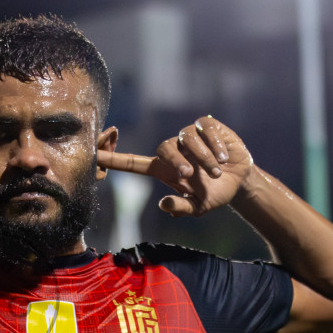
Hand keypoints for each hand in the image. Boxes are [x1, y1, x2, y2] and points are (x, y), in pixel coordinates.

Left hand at [96, 115, 254, 216]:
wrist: (241, 180)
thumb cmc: (215, 194)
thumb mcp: (199, 207)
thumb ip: (181, 207)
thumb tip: (163, 205)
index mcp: (164, 170)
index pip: (132, 162)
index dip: (112, 159)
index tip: (92, 155)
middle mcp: (173, 149)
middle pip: (163, 147)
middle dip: (176, 161)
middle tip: (189, 176)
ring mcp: (189, 136)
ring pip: (187, 138)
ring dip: (203, 158)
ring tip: (216, 172)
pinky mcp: (206, 125)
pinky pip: (205, 129)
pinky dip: (215, 145)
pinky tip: (224, 157)